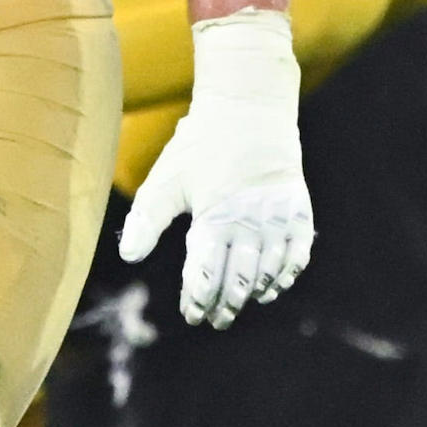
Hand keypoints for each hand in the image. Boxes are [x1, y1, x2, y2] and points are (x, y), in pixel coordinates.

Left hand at [119, 10, 314, 327]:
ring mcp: (277, 218)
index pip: (205, 276)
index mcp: (213, 219)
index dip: (197, 300)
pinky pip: (297, 255)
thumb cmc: (200, 145)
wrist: (248, 107)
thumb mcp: (165, 180)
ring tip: (238, 306)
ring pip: (267, 272)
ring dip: (252, 294)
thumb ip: (146, 221)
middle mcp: (248, 222)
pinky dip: (285, 275)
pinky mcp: (297, 210)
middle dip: (224, 305)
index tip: (191, 315)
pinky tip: (272, 287)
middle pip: (237, 281)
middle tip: (214, 319)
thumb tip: (129, 258)